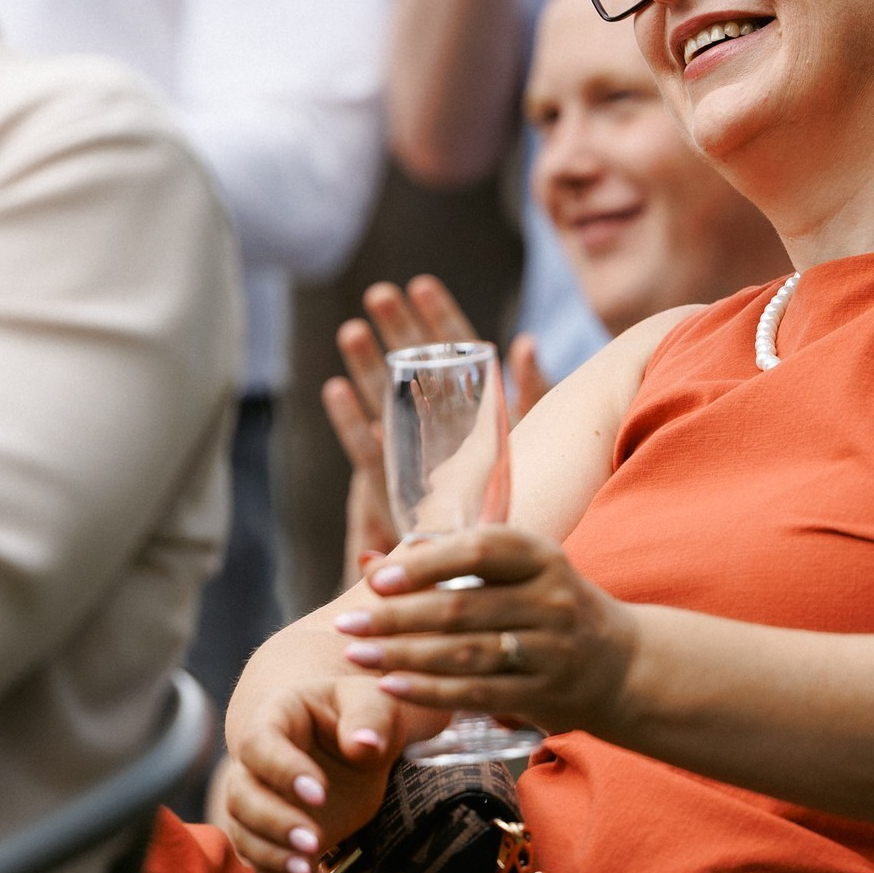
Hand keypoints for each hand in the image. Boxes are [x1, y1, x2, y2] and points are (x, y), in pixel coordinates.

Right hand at [214, 674, 440, 872]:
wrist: (356, 740)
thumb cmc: (363, 714)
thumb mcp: (376, 702)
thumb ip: (371, 717)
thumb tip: (365, 744)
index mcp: (276, 718)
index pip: (260, 744)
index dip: (282, 771)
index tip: (321, 794)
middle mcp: (255, 763)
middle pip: (241, 796)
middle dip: (274, 823)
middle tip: (314, 842)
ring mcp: (260, 800)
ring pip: (244, 834)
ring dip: (273, 858)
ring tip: (310, 872)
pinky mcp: (273, 835)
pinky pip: (262, 863)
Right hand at [321, 276, 548, 575]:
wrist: (488, 589)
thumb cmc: (519, 519)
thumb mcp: (539, 451)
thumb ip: (532, 396)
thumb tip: (526, 341)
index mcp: (476, 420)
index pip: (457, 358)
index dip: (440, 321)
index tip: (421, 283)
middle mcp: (438, 438)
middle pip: (414, 373)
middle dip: (397, 333)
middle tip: (378, 294)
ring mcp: (412, 466)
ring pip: (386, 407)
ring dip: (368, 369)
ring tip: (351, 329)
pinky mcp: (393, 499)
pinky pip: (372, 456)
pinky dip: (354, 422)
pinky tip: (334, 392)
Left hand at [333, 526, 640, 737]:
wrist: (621, 665)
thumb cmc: (548, 606)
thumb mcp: (518, 572)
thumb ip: (448, 563)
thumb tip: (369, 561)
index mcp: (542, 557)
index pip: (480, 551)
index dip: (425, 564)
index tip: (376, 578)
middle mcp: (551, 599)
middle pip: (463, 608)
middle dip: (397, 617)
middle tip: (347, 625)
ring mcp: (551, 650)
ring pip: (466, 654)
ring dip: (404, 656)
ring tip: (357, 656)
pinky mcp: (545, 694)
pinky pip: (477, 693)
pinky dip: (430, 691)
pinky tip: (391, 687)